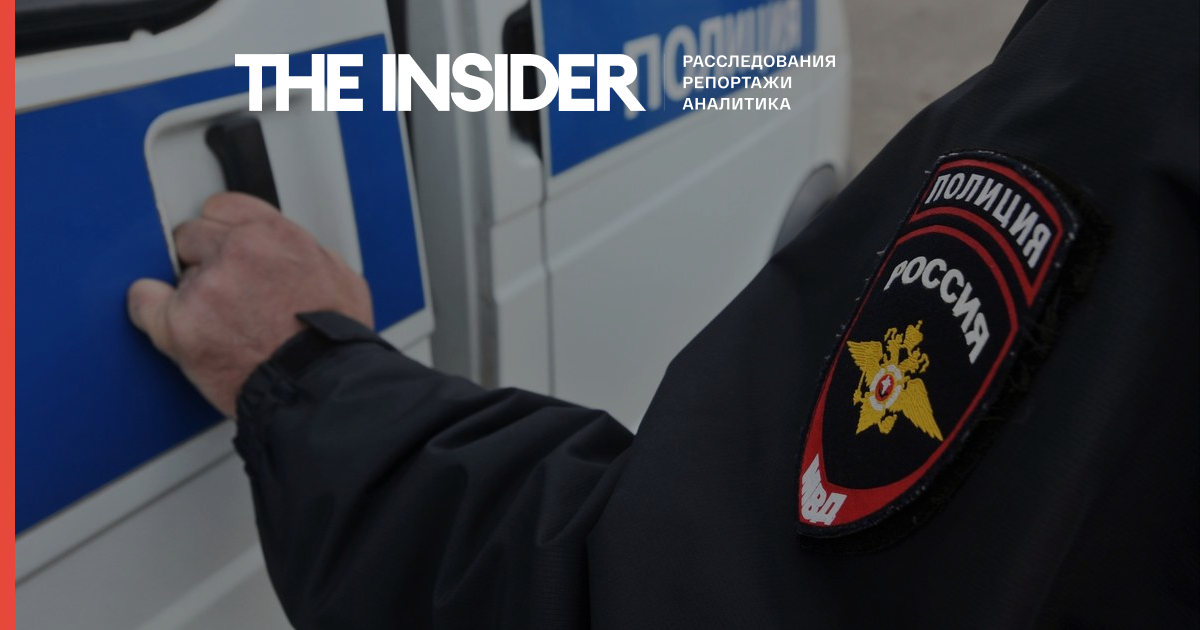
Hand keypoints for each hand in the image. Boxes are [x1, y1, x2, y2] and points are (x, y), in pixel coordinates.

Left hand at [128, 192, 372, 417]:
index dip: (223, 231)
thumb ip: (306, 253)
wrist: (320, 387)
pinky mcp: (181, 324)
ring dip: (192, 294)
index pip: (224, 207)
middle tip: (223, 290)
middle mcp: (238, 251)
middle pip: (191, 234)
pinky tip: (169, 324)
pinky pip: (143, 304)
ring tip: (221, 325)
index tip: (224, 248)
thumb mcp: (341, 277)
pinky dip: (151, 313)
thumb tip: (293, 252)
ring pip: (177, 274)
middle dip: (203, 259)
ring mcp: (206, 286)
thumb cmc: (336, 342)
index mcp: (276, 235)